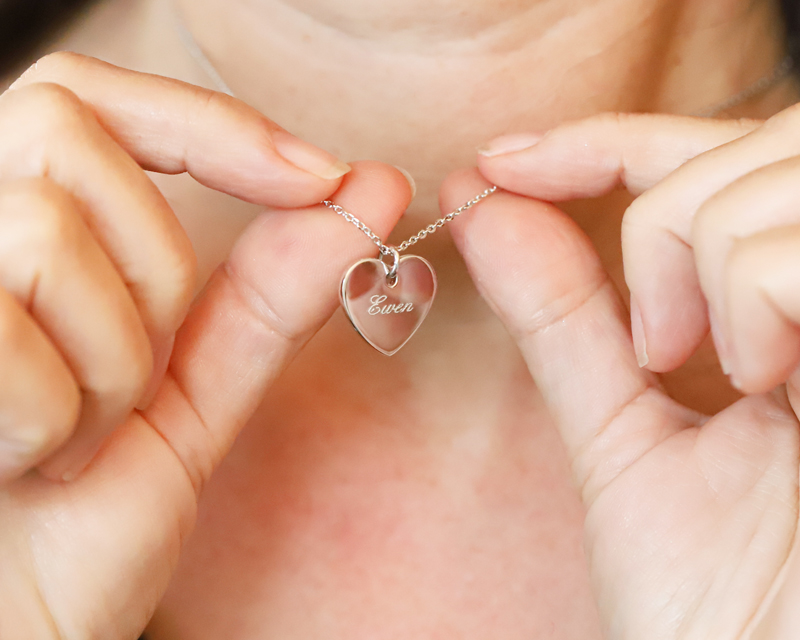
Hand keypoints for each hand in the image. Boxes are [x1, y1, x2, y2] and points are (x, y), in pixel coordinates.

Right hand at [0, 53, 412, 638]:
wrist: (12, 626)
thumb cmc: (83, 516)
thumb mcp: (189, 392)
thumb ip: (269, 292)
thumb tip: (367, 192)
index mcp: (13, 230)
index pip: (94, 99)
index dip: (212, 124)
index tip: (321, 175)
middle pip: (71, 143)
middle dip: (151, 271)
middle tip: (134, 378)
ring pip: (48, 239)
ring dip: (105, 363)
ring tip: (69, 436)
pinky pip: (7, 343)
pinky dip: (47, 422)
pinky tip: (20, 463)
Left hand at [443, 108, 799, 638]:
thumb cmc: (713, 601)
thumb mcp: (622, 435)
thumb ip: (563, 318)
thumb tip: (483, 202)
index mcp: (790, 315)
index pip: (705, 163)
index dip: (601, 141)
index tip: (499, 164)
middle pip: (750, 149)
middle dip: (661, 215)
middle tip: (652, 340)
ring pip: (769, 179)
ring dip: (702, 263)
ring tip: (711, 371)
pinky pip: (793, 248)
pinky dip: (749, 296)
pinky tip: (765, 387)